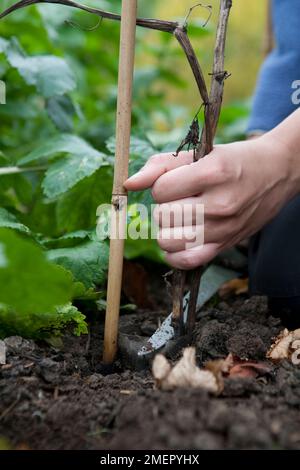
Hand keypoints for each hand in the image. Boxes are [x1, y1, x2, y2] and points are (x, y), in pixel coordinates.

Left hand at [125, 134, 295, 269]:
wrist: (277, 172)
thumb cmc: (233, 160)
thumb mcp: (200, 153)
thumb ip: (160, 165)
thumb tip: (128, 184)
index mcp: (213, 173)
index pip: (160, 190)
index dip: (162, 185)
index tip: (176, 182)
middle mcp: (219, 204)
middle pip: (162, 217)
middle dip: (163, 207)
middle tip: (180, 199)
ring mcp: (223, 229)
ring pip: (167, 241)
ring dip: (166, 230)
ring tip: (180, 218)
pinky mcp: (225, 245)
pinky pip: (186, 262)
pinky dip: (174, 254)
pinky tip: (178, 240)